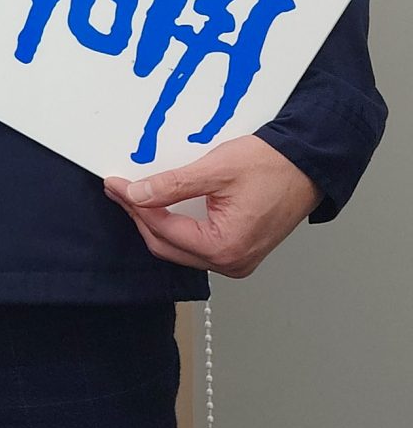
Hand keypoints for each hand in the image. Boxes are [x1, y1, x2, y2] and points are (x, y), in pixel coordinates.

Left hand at [103, 137, 321, 278]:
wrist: (310, 165)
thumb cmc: (274, 166)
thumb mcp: (216, 170)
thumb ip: (172, 186)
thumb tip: (136, 195)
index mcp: (225, 248)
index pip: (163, 231)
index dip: (135, 207)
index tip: (116, 185)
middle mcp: (231, 263)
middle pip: (167, 246)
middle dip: (141, 217)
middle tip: (121, 190)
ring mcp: (236, 260)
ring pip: (180, 248)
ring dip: (157, 224)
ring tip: (137, 197)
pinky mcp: (240, 251)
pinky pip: (198, 246)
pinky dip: (178, 228)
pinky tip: (163, 209)